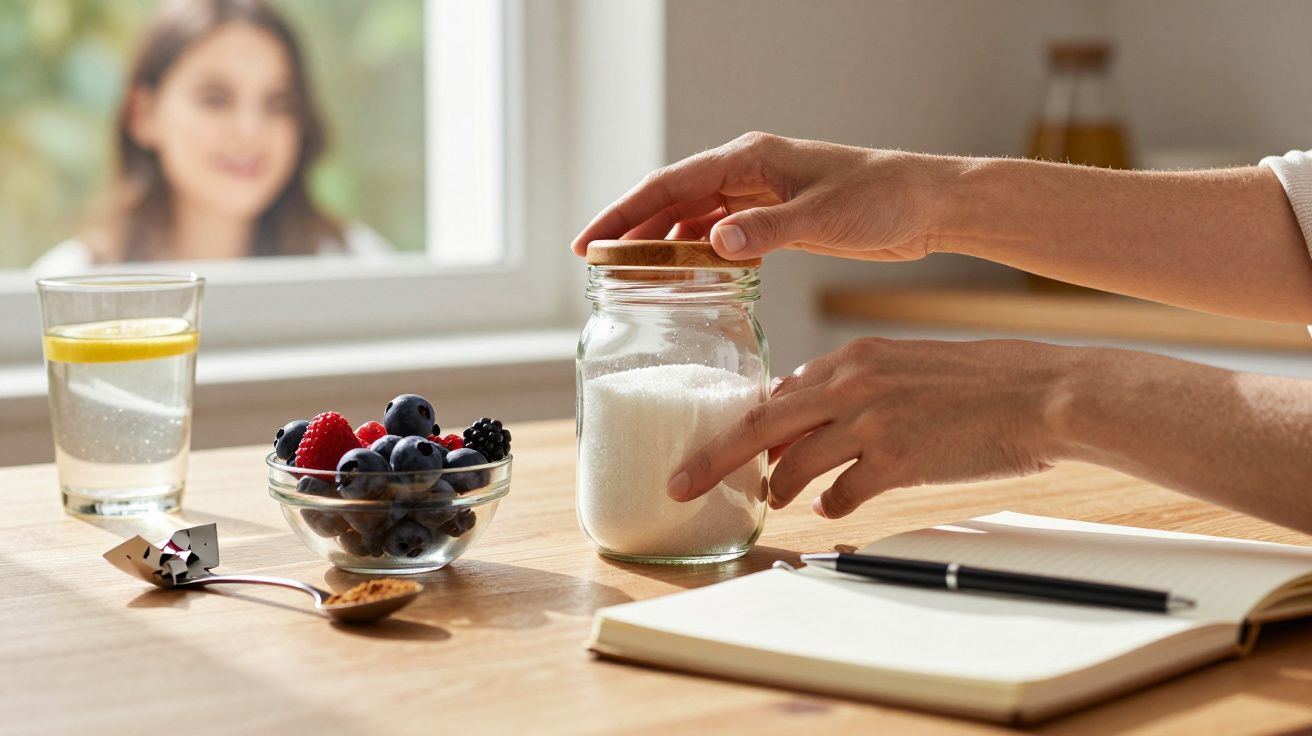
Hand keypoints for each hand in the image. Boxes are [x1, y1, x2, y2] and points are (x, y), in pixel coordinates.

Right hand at [571, 131, 950, 262]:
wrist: (925, 205)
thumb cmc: (881, 199)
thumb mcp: (821, 217)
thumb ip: (766, 230)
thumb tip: (713, 243)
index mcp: (749, 158)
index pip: (669, 184)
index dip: (624, 214)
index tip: (590, 244)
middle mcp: (747, 171)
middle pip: (672, 200)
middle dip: (632, 231)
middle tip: (596, 265)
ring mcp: (760, 194)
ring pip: (693, 218)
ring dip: (662, 246)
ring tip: (631, 277)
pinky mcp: (776, 218)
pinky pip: (721, 234)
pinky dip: (698, 255)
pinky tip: (685, 279)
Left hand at [667, 338, 1068, 517]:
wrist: (1039, 393)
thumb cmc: (974, 382)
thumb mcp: (901, 367)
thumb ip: (851, 389)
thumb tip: (806, 424)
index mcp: (850, 358)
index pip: (775, 394)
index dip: (742, 426)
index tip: (716, 445)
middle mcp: (851, 386)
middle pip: (759, 427)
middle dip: (713, 459)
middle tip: (680, 484)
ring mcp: (871, 424)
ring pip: (795, 467)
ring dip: (782, 488)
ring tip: (779, 498)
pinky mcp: (898, 462)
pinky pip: (841, 495)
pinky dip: (832, 505)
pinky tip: (836, 506)